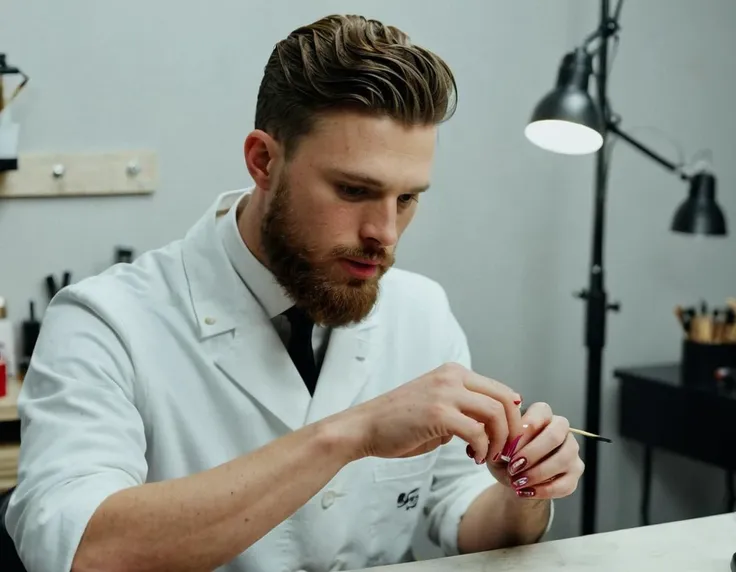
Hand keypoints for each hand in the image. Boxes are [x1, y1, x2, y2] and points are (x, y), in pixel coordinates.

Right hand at [350, 362, 522, 462]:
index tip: (507, 438)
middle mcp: (452, 377)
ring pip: (495, 413)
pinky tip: (473, 457)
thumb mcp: (436, 405)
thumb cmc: (398, 422)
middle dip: (513, 429)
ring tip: (488, 455)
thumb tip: (491, 424)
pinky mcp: (438, 414)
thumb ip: (462, 409)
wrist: (365, 427)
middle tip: (506, 450)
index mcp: (453, 372)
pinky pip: (477, 432)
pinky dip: (482, 448)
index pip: (500, 389)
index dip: (512, 417)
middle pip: (504, 399)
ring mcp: (445, 393)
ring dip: (499, 440)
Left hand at [486, 402, 583, 498]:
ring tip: (517, 482)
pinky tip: (526, 491)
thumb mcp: (496, 447)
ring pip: (563, 459)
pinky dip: (544, 490)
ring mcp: (571, 450)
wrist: (514, 479)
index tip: (508, 447)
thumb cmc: (506, 456)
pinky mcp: (575, 473)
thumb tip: (501, 444)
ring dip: (538, 473)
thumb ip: (498, 442)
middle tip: (513, 467)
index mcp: (542, 414)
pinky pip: (565, 483)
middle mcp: (561, 429)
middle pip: (555, 435)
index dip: (524, 431)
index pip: (541, 412)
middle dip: (532, 453)